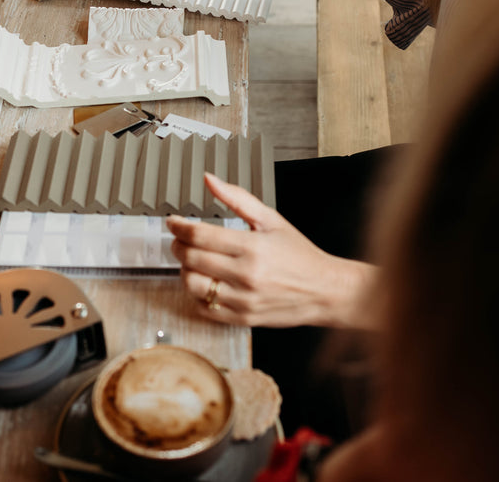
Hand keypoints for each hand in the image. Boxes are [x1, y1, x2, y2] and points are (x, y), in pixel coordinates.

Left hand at [166, 173, 375, 328]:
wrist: (325, 291)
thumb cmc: (299, 255)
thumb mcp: (271, 219)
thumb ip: (237, 198)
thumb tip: (210, 180)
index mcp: (252, 247)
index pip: (199, 235)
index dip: (179, 227)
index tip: (172, 222)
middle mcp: (246, 275)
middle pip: (191, 259)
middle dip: (178, 246)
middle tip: (179, 241)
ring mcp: (243, 299)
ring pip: (192, 284)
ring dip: (184, 270)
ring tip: (192, 262)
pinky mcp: (242, 318)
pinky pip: (204, 308)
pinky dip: (196, 295)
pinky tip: (205, 282)